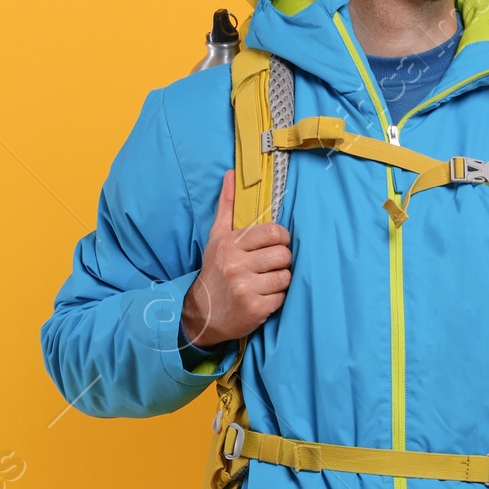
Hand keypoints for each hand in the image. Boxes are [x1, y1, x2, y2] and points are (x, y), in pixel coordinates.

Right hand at [181, 171, 290, 349]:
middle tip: (270, 266)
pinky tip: (263, 297)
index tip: (275, 244)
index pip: (273, 232)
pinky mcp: (255, 309)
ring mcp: (245, 288)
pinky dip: (276, 298)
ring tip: (266, 281)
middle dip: (281, 260)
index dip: (281, 238)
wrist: (203, 315)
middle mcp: (236, 265)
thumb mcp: (217, 238)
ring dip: (280, 280)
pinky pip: (282, 297)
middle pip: (283, 254)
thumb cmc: (214, 272)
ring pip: (286, 276)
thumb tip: (231, 174)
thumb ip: (226, 206)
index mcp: (230, 244)